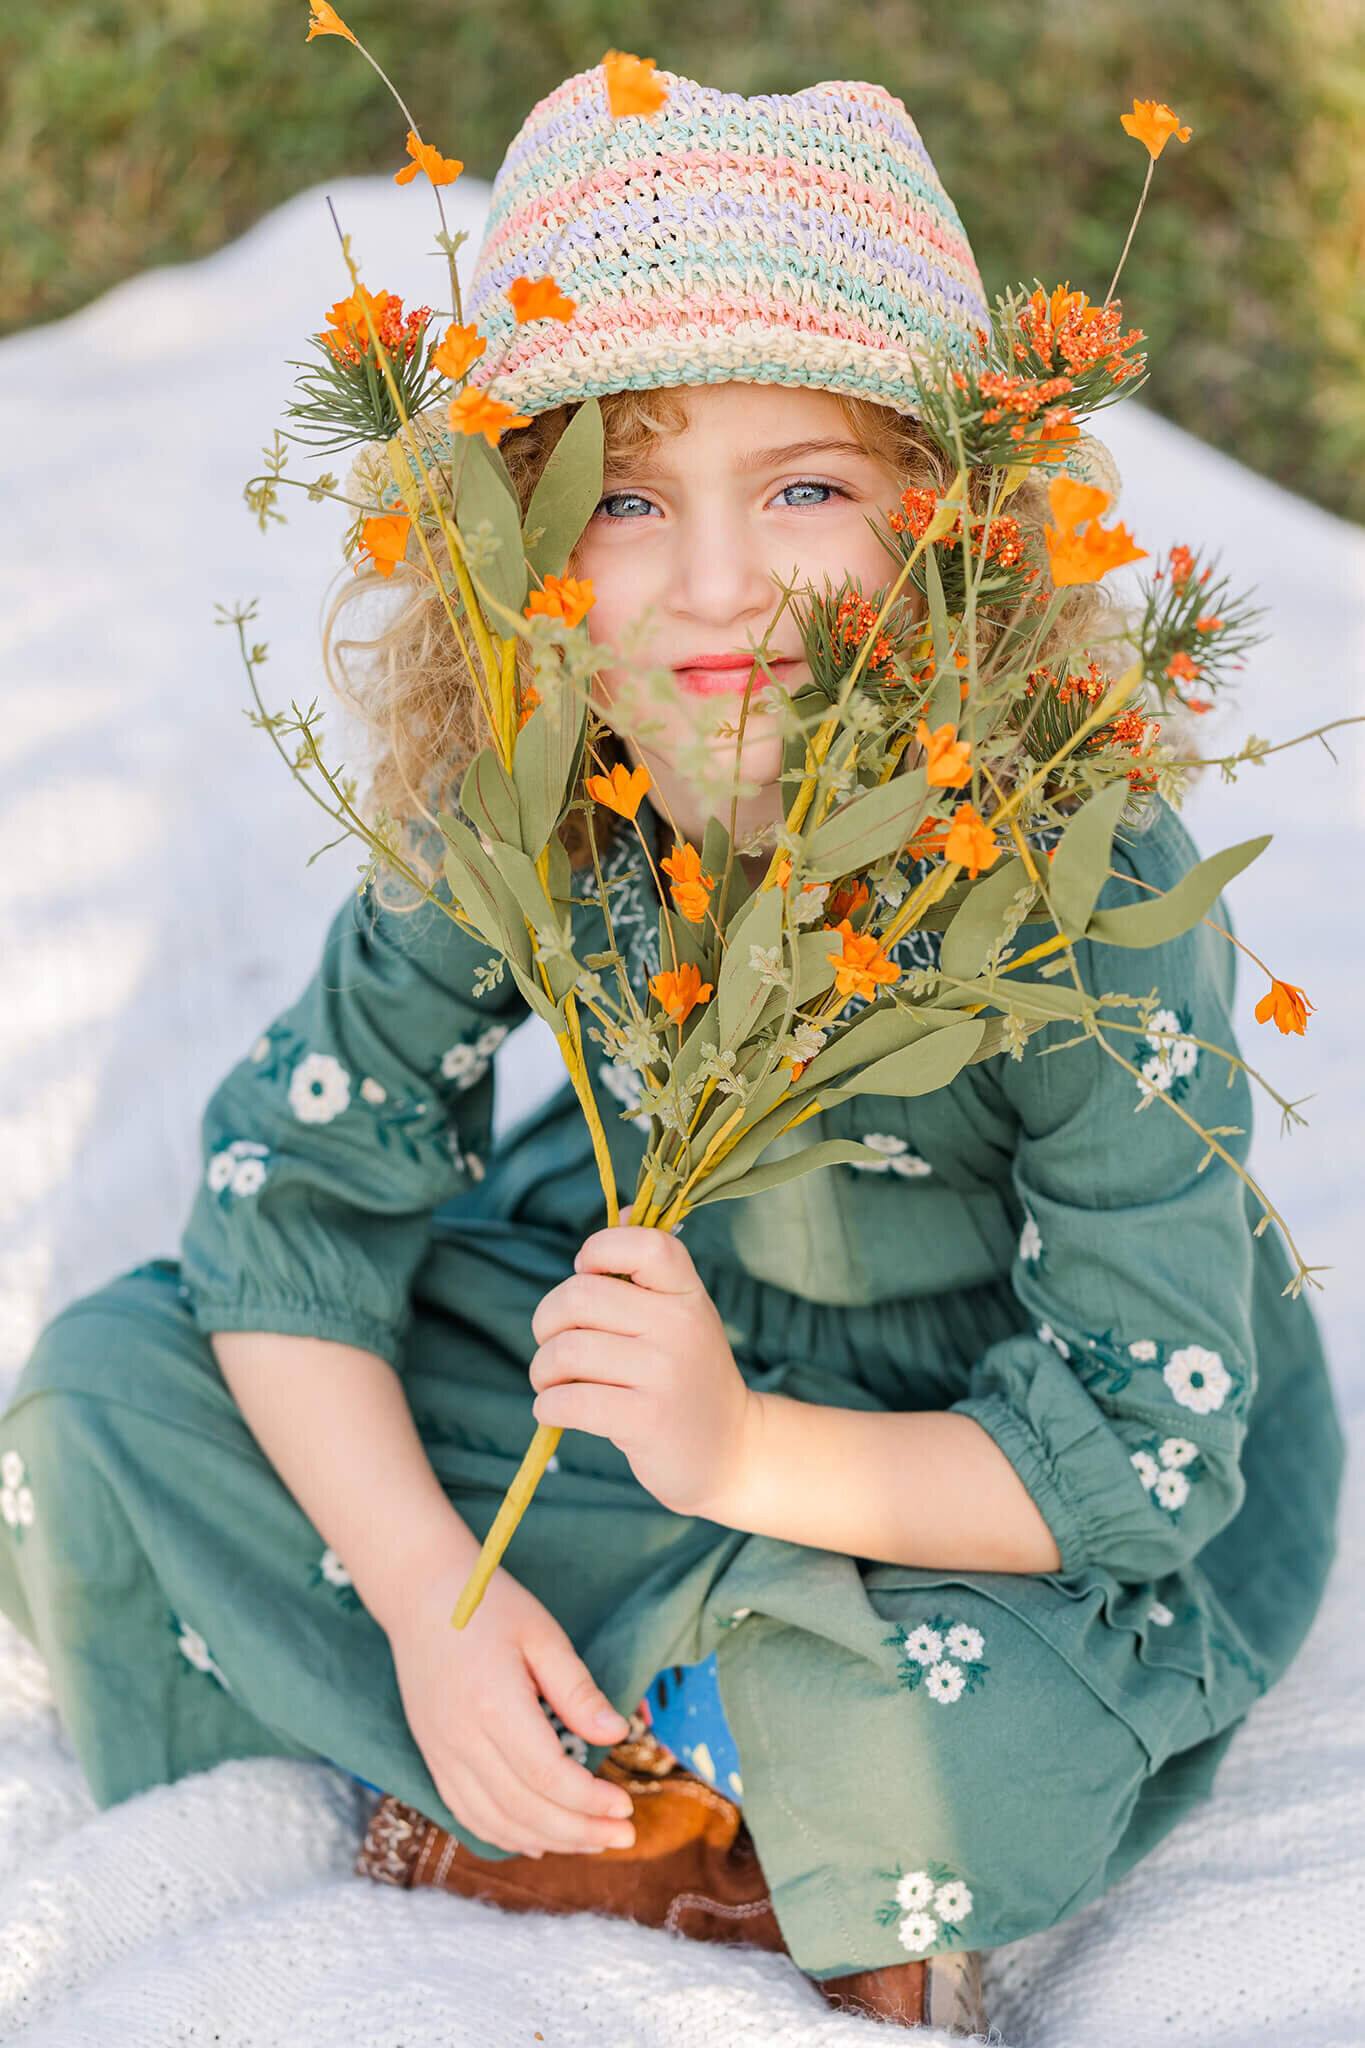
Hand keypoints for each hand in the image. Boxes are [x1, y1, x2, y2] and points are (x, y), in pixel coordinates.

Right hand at [382, 1540, 638, 1857]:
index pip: (546, 1775)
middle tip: (623, 1837)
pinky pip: (468, 1814)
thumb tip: (616, 1735)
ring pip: (495, 1821)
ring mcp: (441, 1753)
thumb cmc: (489, 1607)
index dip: (588, 1802)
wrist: (420, 1595)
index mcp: (492, 1704)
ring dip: (547, 1840)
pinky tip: (539, 1840)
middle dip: (578, 1831)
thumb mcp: (542, 1635)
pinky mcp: (434, 1757)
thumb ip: (577, 1690)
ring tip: (591, 1841)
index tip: (625, 1809)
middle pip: (523, 1808)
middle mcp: (461, 1738)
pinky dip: (506, 1835)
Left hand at [529, 1223, 757, 1519]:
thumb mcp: (682, 1315)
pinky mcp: (647, 1419)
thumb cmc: (688, 1376)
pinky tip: (555, 1409)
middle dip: (546, 1321)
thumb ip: (649, 1270)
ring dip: (541, 1371)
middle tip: (550, 1342)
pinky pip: (569, 1401)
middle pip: (580, 1296)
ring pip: (566, 1351)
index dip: (600, 1249)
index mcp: (688, 1293)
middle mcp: (680, 1326)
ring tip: (550, 1382)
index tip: (585, 1272)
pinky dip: (548, 1406)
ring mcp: (665, 1373)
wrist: (730, 1452)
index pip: (646, 1243)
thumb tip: (623, 1210)